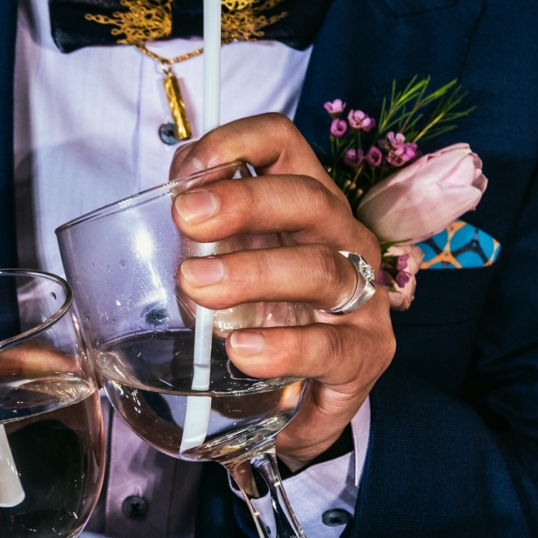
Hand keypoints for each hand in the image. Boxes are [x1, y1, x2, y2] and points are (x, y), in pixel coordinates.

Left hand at [172, 112, 394, 461]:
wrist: (297, 396)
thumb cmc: (264, 315)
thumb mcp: (229, 263)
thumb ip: (204, 231)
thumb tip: (171, 195)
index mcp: (304, 202)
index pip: (283, 145)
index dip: (237, 142)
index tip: (188, 171)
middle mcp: (342, 236)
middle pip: (307, 198)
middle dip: (243, 204)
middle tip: (186, 220)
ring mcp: (361, 294)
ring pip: (320, 267)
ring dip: (252, 273)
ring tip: (198, 287)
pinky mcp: (366, 352)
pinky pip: (329, 346)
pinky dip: (283, 347)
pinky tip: (242, 349)